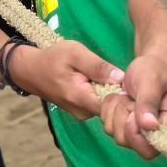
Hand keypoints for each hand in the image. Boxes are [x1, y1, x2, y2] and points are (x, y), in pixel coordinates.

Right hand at [9, 42, 123, 119]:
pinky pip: (99, 106)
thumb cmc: (52, 58)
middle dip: (122, 97)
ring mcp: (81, 114)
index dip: (126, 100)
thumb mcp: (75, 53)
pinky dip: (105, 97)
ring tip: (120, 81)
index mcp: (80, 98)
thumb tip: (122, 77)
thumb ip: (97, 66)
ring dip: (114, 96)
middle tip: (131, 82)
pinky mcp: (81, 111)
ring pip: (106, 108)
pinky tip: (108, 85)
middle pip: (111, 110)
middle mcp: (82, 112)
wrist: (30, 70)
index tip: (135, 88)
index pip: (112, 109)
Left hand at [99, 53, 166, 158]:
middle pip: (129, 142)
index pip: (149, 148)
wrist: (152, 64)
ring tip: (125, 95)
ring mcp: (142, 133)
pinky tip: (119, 97)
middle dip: (121, 116)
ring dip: (114, 111)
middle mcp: (158, 136)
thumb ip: (148, 103)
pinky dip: (108, 110)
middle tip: (128, 97)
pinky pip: (110, 127)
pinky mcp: (129, 128)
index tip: (133, 106)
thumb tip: (148, 127)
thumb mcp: (151, 81)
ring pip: (117, 135)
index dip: (134, 130)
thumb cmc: (156, 70)